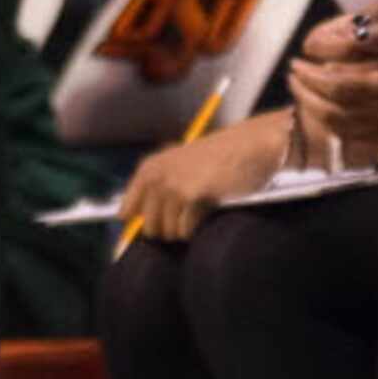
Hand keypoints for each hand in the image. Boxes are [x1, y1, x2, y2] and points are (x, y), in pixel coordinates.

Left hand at [122, 113, 289, 244]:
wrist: (251, 145)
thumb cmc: (222, 160)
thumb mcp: (183, 168)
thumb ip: (160, 192)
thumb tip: (143, 229)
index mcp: (149, 168)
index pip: (126, 212)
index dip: (142, 224)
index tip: (159, 226)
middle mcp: (155, 177)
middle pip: (148, 228)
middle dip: (169, 230)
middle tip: (189, 218)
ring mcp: (172, 186)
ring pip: (168, 232)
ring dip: (185, 230)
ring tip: (200, 212)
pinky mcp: (190, 195)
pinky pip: (185, 230)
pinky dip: (197, 229)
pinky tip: (209, 212)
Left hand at [286, 7, 377, 148]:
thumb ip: (374, 34)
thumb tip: (338, 38)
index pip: (336, 87)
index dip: (310, 78)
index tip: (295, 63)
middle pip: (335, 113)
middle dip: (307, 96)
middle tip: (293, 77)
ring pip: (346, 130)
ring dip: (319, 113)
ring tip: (306, 94)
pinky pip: (363, 137)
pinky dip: (340, 126)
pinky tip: (334, 111)